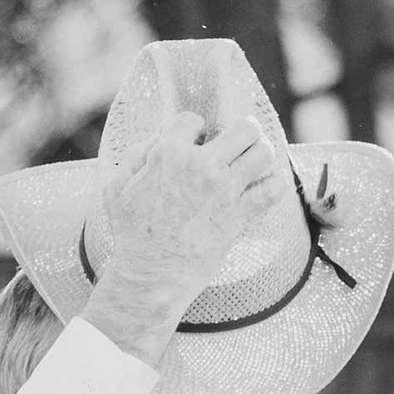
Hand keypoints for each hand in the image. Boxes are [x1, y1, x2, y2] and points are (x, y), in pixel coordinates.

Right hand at [78, 110, 288, 355]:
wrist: (152, 273)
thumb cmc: (131, 233)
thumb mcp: (117, 186)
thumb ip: (137, 155)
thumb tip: (160, 137)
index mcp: (168, 153)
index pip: (193, 120)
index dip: (194, 128)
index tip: (196, 141)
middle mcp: (200, 166)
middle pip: (243, 129)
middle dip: (244, 132)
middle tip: (240, 143)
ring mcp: (224, 190)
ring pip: (262, 153)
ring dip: (262, 154)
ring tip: (255, 161)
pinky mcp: (240, 215)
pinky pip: (273, 190)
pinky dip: (276, 184)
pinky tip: (269, 184)